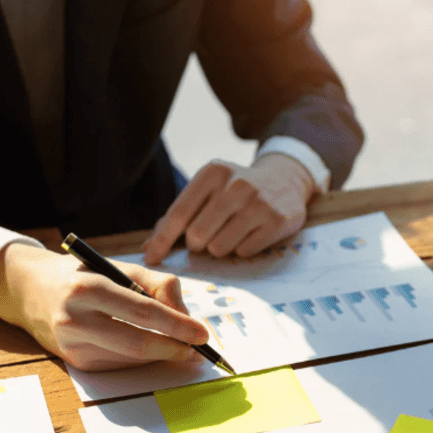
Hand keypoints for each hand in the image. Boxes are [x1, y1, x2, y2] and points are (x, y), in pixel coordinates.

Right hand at [0, 243, 209, 370]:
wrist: (34, 292)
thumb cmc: (87, 275)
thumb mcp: (121, 267)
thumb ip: (158, 285)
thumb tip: (186, 316)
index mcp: (87, 288)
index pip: (143, 311)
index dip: (177, 325)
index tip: (202, 333)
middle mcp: (74, 319)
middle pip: (137, 342)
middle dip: (174, 348)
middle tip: (197, 349)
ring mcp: (72, 345)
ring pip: (131, 358)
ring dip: (162, 355)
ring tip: (179, 345)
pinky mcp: (75, 362)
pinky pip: (120, 365)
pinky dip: (142, 359)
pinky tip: (150, 348)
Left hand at [142, 154, 315, 263]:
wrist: (284, 180)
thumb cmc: (235, 191)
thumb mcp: (208, 190)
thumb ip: (179, 216)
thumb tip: (148, 249)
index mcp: (213, 173)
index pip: (178, 214)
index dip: (161, 240)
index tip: (151, 258)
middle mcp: (236, 184)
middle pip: (197, 235)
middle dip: (196, 244)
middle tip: (206, 238)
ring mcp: (258, 202)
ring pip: (219, 248)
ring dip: (219, 248)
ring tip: (230, 233)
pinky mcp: (276, 220)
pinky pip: (243, 252)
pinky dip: (241, 249)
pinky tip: (249, 234)